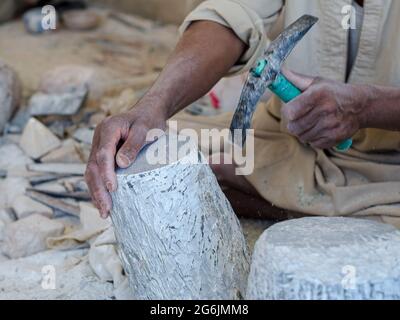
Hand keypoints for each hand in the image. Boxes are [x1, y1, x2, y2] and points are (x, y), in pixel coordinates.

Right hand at [85, 103, 166, 217]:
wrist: (148, 112)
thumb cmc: (149, 121)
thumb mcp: (145, 130)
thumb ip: (133, 145)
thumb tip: (121, 164)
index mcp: (108, 129)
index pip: (103, 154)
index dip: (106, 173)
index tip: (112, 189)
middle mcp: (99, 138)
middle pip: (93, 166)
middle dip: (98, 189)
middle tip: (106, 209)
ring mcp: (98, 146)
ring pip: (92, 172)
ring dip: (96, 192)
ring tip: (104, 212)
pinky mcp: (102, 155)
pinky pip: (97, 173)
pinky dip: (99, 188)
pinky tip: (104, 202)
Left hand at [281, 70, 367, 148]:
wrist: (361, 106)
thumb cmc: (334, 92)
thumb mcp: (317, 82)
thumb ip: (296, 79)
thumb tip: (279, 71)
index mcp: (318, 95)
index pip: (291, 112)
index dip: (287, 112)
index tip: (290, 109)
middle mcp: (325, 111)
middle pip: (294, 127)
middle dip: (293, 123)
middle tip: (298, 118)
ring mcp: (331, 126)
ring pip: (302, 137)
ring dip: (303, 132)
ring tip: (310, 123)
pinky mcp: (335, 137)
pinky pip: (314, 144)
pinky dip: (313, 139)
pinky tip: (319, 130)